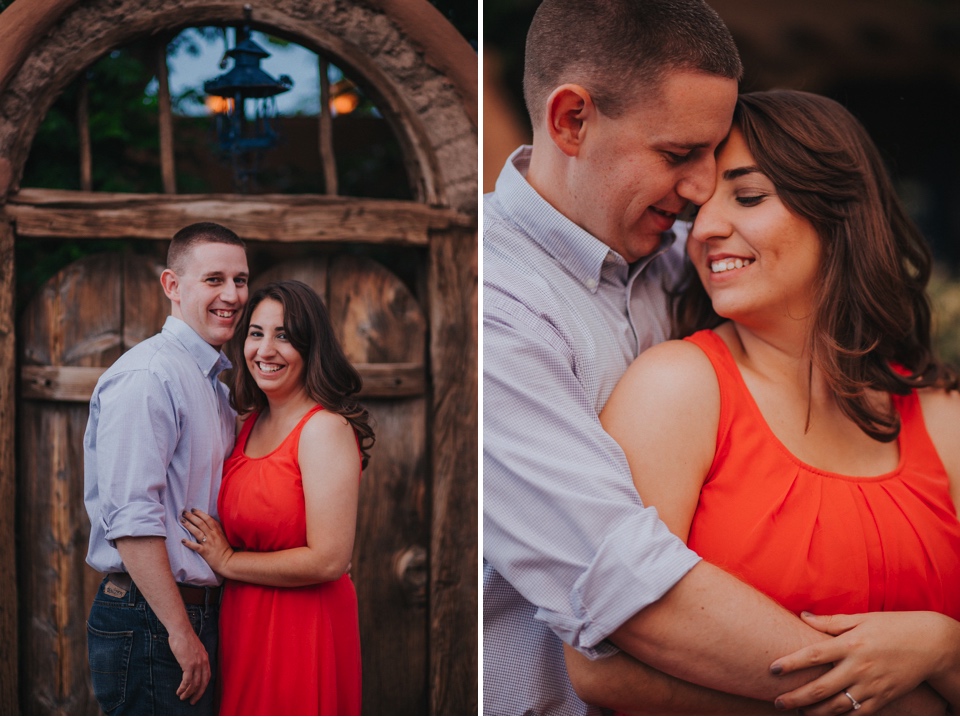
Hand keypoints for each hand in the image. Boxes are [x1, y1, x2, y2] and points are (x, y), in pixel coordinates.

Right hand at [168, 624, 210, 703]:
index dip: (203, 687)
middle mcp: (204, 662)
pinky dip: (183, 688)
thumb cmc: (185, 639)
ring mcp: (197, 663)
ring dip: (188, 692)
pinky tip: (179, 691)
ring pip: (195, 683)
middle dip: (198, 694)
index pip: (207, 676)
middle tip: (192, 701)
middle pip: (203, 682)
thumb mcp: (194, 650)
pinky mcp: (189, 664)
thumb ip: (195, 659)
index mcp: (205, 658)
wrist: (181, 631)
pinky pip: (187, 680)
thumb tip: (191, 668)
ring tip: (182, 697)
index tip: (198, 694)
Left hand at [181, 508, 232, 575]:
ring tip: (182, 521)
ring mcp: (208, 543)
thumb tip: (208, 521)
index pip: (208, 519)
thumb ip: (216, 528)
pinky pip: (196, 546)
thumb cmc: (224, 549)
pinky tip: (182, 540)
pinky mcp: (205, 552)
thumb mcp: (223, 536)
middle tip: (184, 513)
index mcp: (217, 531)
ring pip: (197, 532)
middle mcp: (213, 535)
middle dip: (192, 517)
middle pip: (201, 523)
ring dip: (189, 526)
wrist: (228, 561)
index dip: (200, 513)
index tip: (193, 510)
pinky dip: (189, 543)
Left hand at [770, 611, 950, 714]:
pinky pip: (858, 713)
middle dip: (796, 698)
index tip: (772, 669)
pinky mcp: (883, 698)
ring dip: (815, 712)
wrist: (931, 644)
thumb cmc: (893, 627)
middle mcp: (859, 668)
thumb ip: (831, 622)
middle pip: (820, 688)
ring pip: (837, 706)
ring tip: (798, 713)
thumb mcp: (862, 619)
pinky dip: (841, 716)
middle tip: (777, 701)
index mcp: (851, 644)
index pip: (813, 655)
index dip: (791, 663)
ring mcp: (872, 686)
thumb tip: (803, 616)